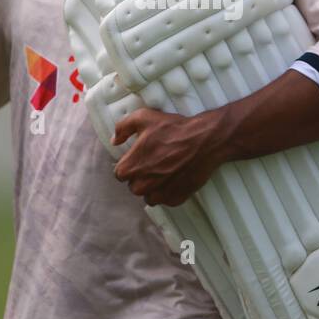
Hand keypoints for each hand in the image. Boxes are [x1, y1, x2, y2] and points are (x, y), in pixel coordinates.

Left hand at [111, 108, 226, 206]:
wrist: (205, 140)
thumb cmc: (174, 128)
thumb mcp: (143, 117)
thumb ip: (123, 128)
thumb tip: (114, 141)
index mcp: (131, 167)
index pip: (120, 174)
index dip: (129, 165)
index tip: (140, 158)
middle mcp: (142, 185)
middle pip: (134, 187)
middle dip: (141, 177)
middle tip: (154, 163)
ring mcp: (159, 194)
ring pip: (149, 197)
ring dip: (153, 188)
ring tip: (164, 172)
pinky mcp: (175, 198)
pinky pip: (165, 200)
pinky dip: (168, 192)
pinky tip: (175, 177)